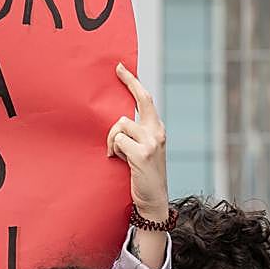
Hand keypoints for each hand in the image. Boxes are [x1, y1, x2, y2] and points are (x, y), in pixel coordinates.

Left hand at [106, 62, 168, 221]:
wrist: (153, 200)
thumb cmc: (142, 176)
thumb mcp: (141, 150)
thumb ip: (134, 135)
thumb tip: (116, 121)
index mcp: (157, 130)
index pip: (147, 100)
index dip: (133, 82)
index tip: (121, 68)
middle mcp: (158, 132)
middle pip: (142, 100)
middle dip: (129, 82)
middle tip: (117, 69)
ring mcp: (152, 142)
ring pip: (121, 124)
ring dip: (112, 138)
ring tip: (115, 153)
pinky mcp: (143, 153)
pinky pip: (118, 141)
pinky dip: (112, 149)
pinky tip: (116, 160)